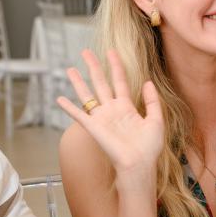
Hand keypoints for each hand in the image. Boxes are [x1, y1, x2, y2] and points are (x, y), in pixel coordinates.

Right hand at [57, 49, 164, 176]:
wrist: (139, 164)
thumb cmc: (149, 148)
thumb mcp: (156, 121)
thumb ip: (153, 101)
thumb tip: (148, 82)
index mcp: (127, 108)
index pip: (120, 81)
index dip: (116, 66)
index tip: (111, 51)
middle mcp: (112, 110)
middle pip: (101, 83)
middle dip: (93, 67)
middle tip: (86, 51)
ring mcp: (102, 118)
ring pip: (87, 95)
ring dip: (78, 82)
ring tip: (69, 68)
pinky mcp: (94, 128)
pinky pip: (79, 115)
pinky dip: (68, 107)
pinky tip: (58, 99)